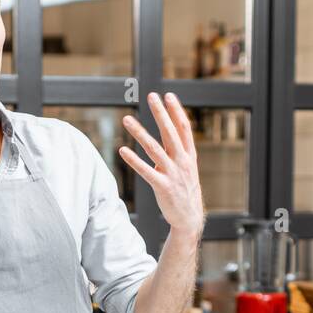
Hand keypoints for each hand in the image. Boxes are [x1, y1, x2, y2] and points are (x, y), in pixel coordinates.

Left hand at [119, 92, 204, 235]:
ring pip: (154, 149)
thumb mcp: (186, 168)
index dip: (176, 111)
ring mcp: (173, 174)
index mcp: (189, 155)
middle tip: (152, 96)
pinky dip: (134, 160)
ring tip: (127, 119)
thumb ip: (176, 151)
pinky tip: (123, 150)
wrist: (189, 217)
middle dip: (160, 113)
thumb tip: (165, 136)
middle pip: (170, 132)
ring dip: (139, 133)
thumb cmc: (184, 190)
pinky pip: (145, 171)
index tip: (168, 95)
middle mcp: (182, 162)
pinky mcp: (162, 186)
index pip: (184, 128)